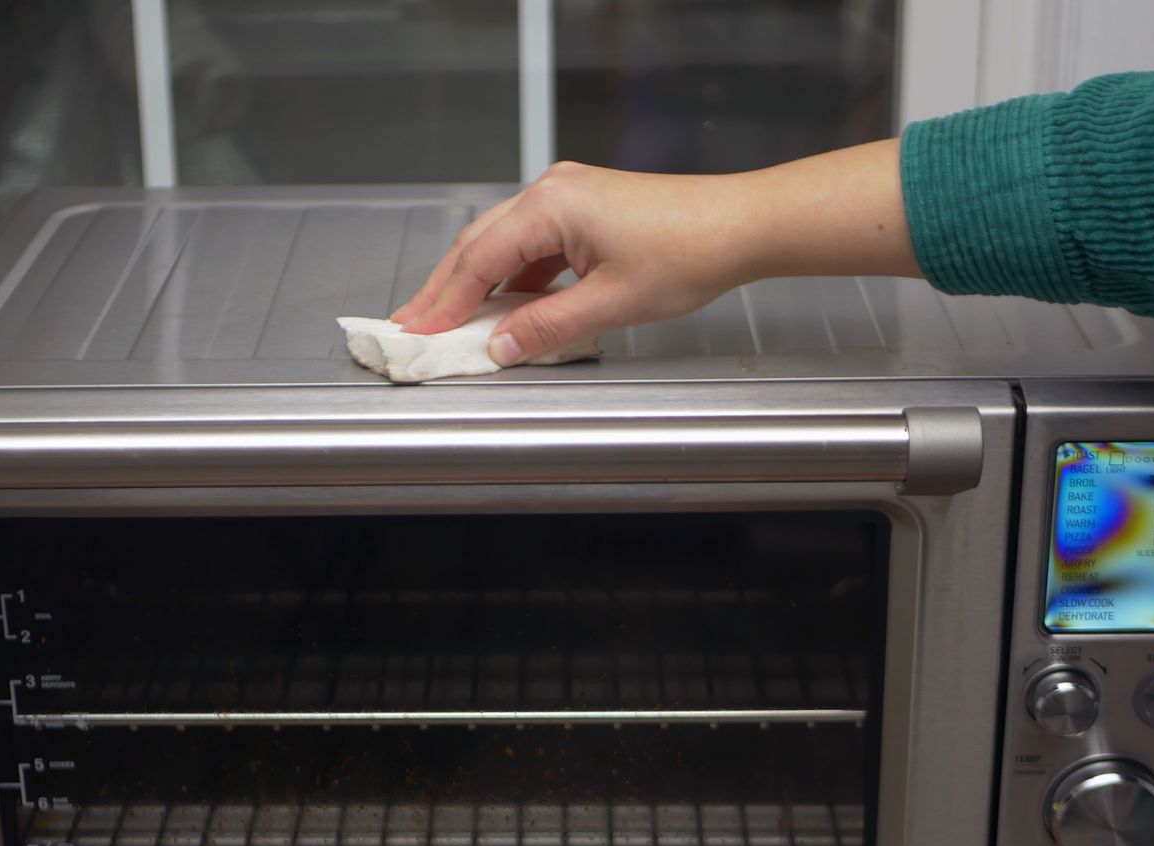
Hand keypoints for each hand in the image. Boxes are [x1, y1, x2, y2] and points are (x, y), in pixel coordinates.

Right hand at [391, 139, 918, 365]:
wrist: (740, 225)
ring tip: (448, 321)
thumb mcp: (610, 304)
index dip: (444, 301)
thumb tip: (500, 347)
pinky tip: (504, 307)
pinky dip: (513, 277)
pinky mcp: (585, 210)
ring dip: (477, 284)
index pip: (478, 259)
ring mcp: (569, 196)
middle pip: (480, 244)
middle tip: (412, 325)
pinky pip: (533, 245)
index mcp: (551, 204)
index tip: (418, 332)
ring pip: (504, 244)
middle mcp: (552, 191)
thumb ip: (546, 327)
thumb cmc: (689, 251)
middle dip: (445, 289)